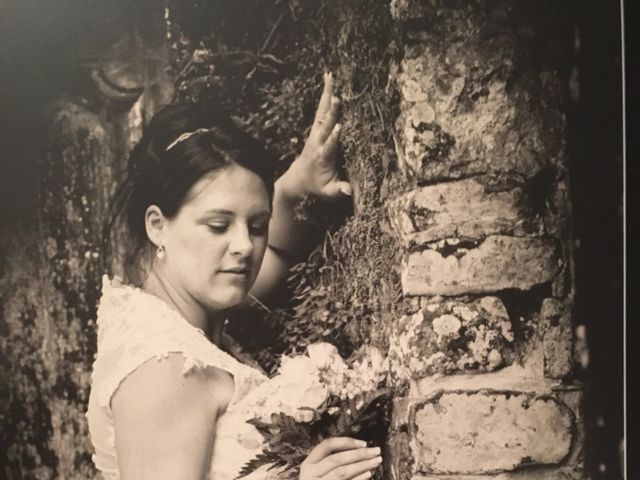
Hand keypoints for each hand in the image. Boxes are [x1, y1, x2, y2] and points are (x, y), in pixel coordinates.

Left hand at [282, 72, 351, 199]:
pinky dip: (325, 94)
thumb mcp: (327, 193)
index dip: (334, 137)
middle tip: (337, 97)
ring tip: (331, 77)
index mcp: (322, 157)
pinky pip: (321, 109)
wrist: (297, 179)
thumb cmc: (316, 186)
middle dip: (331, 112)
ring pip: (322, 111)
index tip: (340, 127)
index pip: (329, 146)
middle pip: (324, 125)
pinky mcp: (316, 128)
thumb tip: (348, 190)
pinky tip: (329, 80)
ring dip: (327, 95)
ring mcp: (315, 133)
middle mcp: (317, 142)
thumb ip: (337, 190)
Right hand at [300, 437, 381, 479]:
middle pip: (337, 459)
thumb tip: (359, 449)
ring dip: (362, 465)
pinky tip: (368, 474)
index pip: (327, 445)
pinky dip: (358, 478)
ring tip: (376, 461)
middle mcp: (310, 475)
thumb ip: (331, 461)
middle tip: (376, 451)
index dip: (346, 442)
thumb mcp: (319, 471)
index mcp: (308, 464)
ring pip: (342, 472)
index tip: (363, 443)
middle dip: (359, 454)